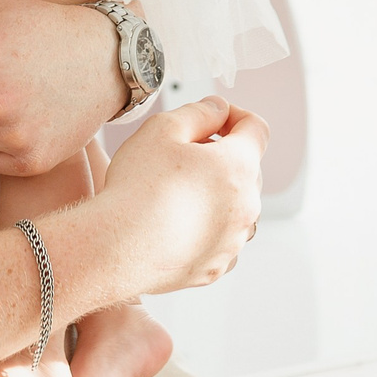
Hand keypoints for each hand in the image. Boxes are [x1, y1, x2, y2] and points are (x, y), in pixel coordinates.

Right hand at [98, 96, 266, 294]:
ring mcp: (233, 241)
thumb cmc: (139, 187)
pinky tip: (175, 223)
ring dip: (215, 193)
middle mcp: (247, 207)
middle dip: (222, 155)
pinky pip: (221, 238)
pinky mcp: (216, 267)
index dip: (235, 115)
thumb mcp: (163, 129)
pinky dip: (206, 227)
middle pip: (247, 168)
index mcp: (238, 167)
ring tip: (177, 191)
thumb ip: (199, 112)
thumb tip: (218, 109)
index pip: (257, 128)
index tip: (211, 118)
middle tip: (183, 154)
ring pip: (235, 206)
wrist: (119, 248)